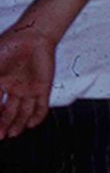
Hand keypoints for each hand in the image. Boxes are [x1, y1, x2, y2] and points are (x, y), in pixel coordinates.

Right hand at [0, 25, 55, 139]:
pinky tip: (31, 125)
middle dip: (3, 124)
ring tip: (12, 134)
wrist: (32, 36)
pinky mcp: (43, 87)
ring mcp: (28, 88)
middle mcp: (13, 88)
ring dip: (18, 124)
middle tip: (0, 136)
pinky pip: (42, 105)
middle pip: (8, 112)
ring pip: (23, 112)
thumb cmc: (6, 49)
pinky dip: (37, 116)